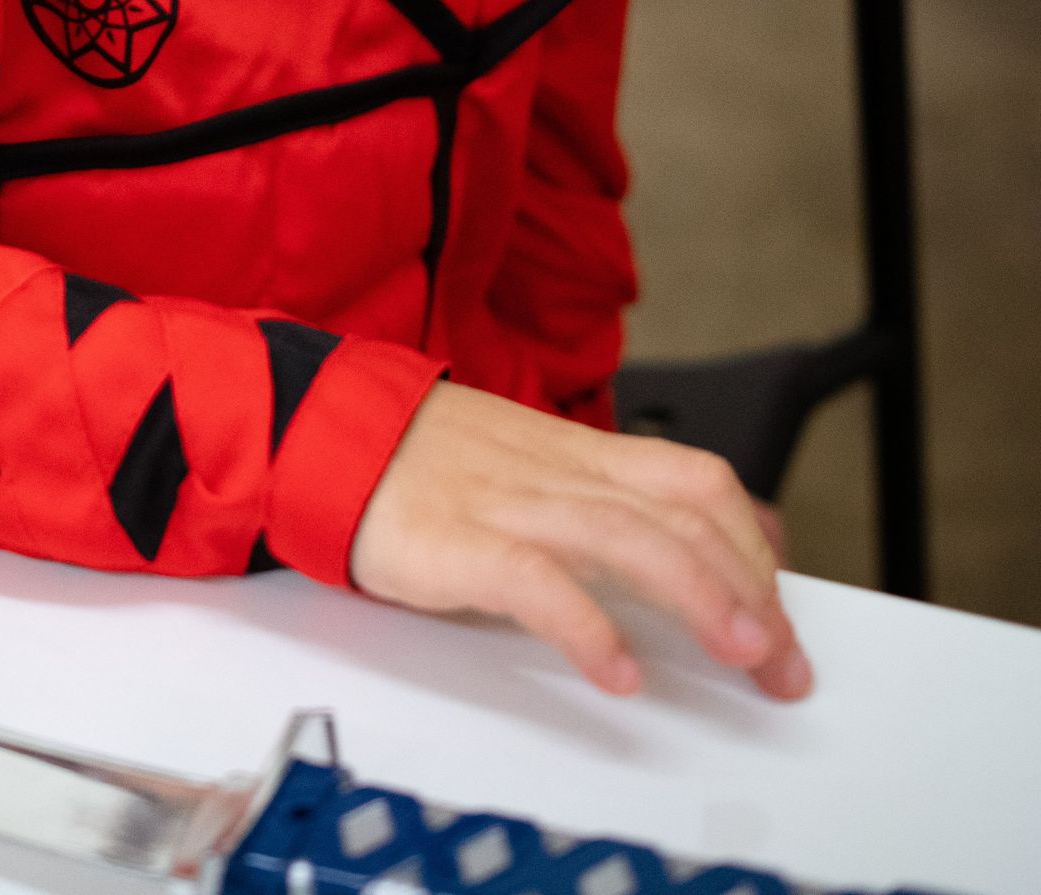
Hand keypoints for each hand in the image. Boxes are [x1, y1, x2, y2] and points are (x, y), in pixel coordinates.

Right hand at [348, 381, 812, 700]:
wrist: (325, 434)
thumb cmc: (420, 461)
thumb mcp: (523, 465)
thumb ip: (590, 502)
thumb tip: (672, 556)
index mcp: (576, 453)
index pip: (694, 482)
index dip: (752, 545)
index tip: (779, 611)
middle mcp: (557, 473)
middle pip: (680, 514)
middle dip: (750, 588)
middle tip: (782, 661)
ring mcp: (508, 503)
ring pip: (627, 537)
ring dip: (699, 596)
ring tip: (741, 655)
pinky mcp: (455, 541)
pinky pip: (534, 579)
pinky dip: (586, 625)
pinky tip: (619, 671)